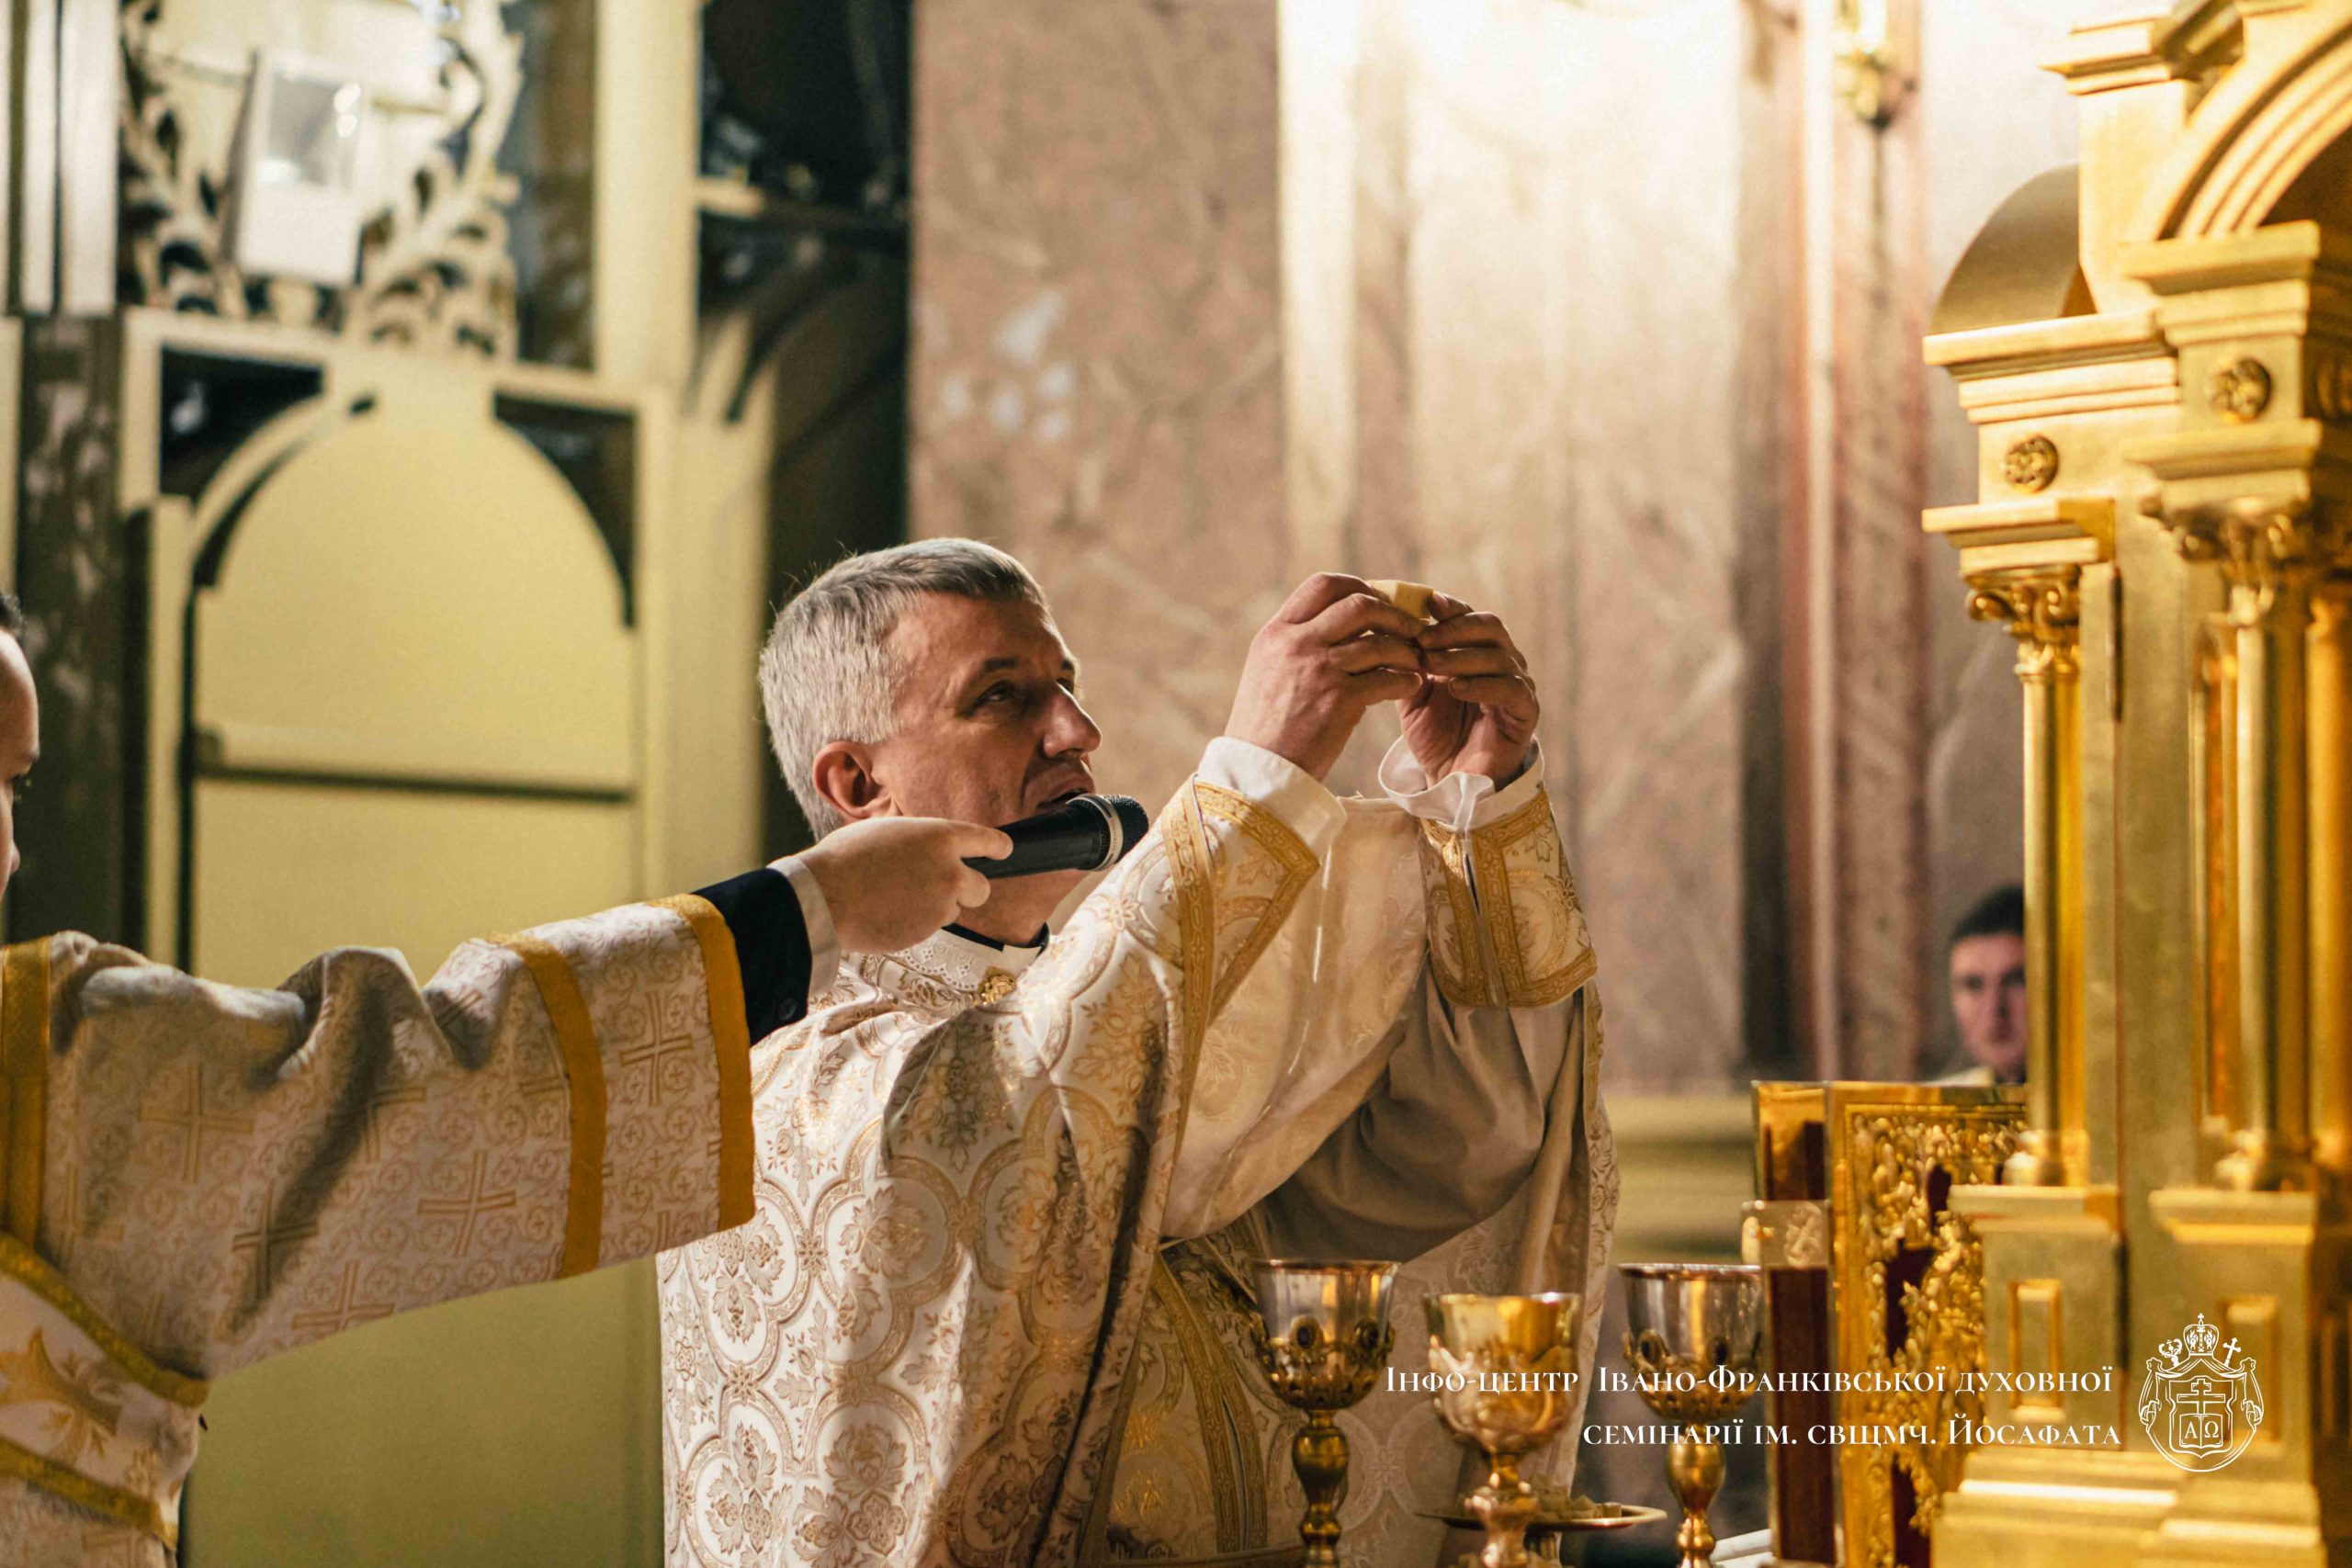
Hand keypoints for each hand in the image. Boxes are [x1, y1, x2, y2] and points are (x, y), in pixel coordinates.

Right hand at [788, 817, 1012, 953]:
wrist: (824, 897)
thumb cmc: (847, 858)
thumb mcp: (889, 831)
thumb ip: (920, 841)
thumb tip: (930, 849)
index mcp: (940, 837)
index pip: (987, 840)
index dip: (998, 847)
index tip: (1005, 851)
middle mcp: (950, 871)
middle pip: (982, 887)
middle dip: (968, 889)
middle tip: (943, 888)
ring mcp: (940, 904)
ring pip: (952, 909)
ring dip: (935, 906)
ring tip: (895, 897)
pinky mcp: (926, 931)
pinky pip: (929, 926)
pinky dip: (915, 922)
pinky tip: (887, 912)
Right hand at [1225, 573, 1424, 780]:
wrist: (1257, 771)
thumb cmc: (1264, 727)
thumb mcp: (1266, 670)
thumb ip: (1294, 644)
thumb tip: (1335, 624)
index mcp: (1276, 632)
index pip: (1323, 585)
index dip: (1357, 586)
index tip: (1376, 601)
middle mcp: (1296, 644)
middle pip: (1358, 603)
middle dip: (1392, 612)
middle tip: (1409, 626)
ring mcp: (1319, 670)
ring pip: (1379, 641)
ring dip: (1406, 649)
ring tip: (1415, 660)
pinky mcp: (1340, 700)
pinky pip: (1388, 679)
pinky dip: (1406, 680)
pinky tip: (1411, 685)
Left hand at [1399, 591, 1539, 784]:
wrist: (1451, 783)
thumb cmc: (1436, 737)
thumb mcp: (1413, 695)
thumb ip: (1408, 663)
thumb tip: (1391, 628)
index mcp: (1477, 653)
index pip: (1469, 617)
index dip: (1450, 608)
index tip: (1425, 604)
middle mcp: (1503, 663)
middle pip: (1489, 627)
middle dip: (1453, 629)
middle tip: (1422, 637)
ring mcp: (1518, 686)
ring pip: (1498, 655)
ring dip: (1461, 656)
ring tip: (1430, 663)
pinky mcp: (1526, 712)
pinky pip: (1511, 688)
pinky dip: (1481, 684)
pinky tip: (1455, 688)